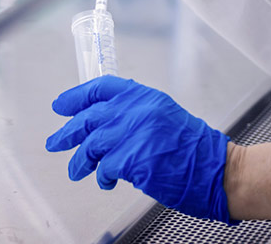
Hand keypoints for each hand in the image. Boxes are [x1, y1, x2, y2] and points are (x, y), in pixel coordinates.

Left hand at [45, 75, 235, 222]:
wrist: (214, 169)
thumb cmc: (193, 148)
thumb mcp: (164, 117)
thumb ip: (135, 115)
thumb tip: (103, 125)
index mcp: (145, 98)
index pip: (102, 88)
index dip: (77, 97)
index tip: (63, 105)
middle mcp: (136, 111)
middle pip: (89, 117)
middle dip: (68, 132)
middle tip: (55, 142)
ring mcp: (132, 134)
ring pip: (91, 146)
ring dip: (81, 161)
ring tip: (78, 171)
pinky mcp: (131, 160)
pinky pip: (104, 169)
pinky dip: (102, 178)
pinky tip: (107, 182)